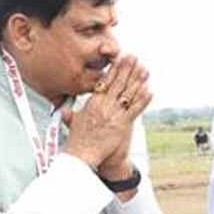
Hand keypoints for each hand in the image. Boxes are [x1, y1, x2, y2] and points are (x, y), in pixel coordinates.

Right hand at [62, 55, 151, 169]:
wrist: (82, 155)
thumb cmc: (78, 142)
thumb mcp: (73, 125)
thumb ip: (71, 116)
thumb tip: (64, 112)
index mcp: (93, 104)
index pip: (105, 82)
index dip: (113, 70)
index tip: (119, 59)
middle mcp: (103, 106)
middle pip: (117, 84)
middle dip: (127, 69)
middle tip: (134, 57)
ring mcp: (113, 114)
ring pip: (127, 94)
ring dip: (137, 80)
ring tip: (145, 70)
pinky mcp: (122, 124)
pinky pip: (134, 109)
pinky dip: (143, 100)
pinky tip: (149, 91)